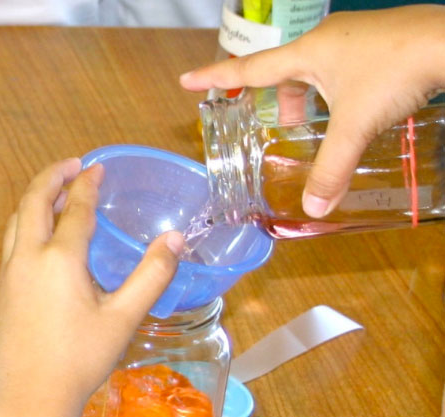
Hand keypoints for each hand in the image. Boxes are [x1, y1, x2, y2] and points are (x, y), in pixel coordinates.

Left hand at [0, 159, 183, 416]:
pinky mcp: (0, 291)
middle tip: (73, 165)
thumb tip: (175, 240)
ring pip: (17, 221)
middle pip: (34, 202)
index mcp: (59, 261)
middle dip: (53, 177)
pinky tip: (43, 237)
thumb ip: (152, 275)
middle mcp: (27, 259)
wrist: (31, 400)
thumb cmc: (80, 359)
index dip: (87, 184)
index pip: (75, 210)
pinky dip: (28, 223)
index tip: (97, 167)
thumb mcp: (124, 318)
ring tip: (58, 192)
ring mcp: (9, 275)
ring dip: (37, 199)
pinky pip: (12, 242)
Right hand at [180, 5, 444, 216]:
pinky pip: (336, 67)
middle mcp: (324, 40)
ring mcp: (349, 38)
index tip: (187, 80)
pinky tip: (349, 110)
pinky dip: (332, 91)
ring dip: (307, 99)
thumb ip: (332, 169)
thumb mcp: (356, 126)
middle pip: (283, 73)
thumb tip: (314, 209)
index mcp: (307, 53)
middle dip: (277, 102)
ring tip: (314, 126)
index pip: (248, 68)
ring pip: (312, 71)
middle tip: (281, 127)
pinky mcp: (371, 43)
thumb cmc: (398, 70)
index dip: (215, 76)